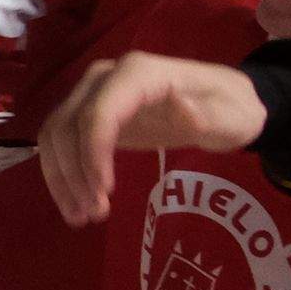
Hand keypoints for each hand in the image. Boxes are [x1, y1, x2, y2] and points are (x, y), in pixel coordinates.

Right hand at [37, 52, 268, 226]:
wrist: (223, 103)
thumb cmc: (231, 110)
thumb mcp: (235, 116)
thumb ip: (211, 115)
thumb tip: (183, 110)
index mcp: (139, 73)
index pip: (99, 112)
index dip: (93, 153)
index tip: (105, 192)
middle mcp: (106, 77)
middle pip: (68, 124)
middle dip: (74, 173)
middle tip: (93, 214)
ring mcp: (92, 92)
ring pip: (55, 134)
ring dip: (61, 178)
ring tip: (81, 215)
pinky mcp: (88, 112)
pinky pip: (60, 141)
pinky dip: (60, 173)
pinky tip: (74, 202)